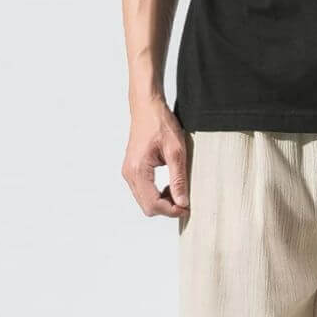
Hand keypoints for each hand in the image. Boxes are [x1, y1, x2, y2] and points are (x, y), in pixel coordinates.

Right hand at [122, 100, 188, 217]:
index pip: (153, 205)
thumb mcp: (176, 151)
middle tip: (184, 201)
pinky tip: (168, 184)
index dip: (171, 211)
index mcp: (138, 170)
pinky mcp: (132, 170)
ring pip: (145, 201)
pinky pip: (143, 191)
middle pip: (147, 207)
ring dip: (162, 201)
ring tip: (177, 190)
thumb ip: (178, 179)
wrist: (147, 106)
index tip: (186, 208)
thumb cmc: (159, 122)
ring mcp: (129, 172)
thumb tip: (182, 202)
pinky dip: (157, 194)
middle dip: (167, 208)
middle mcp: (129, 174)